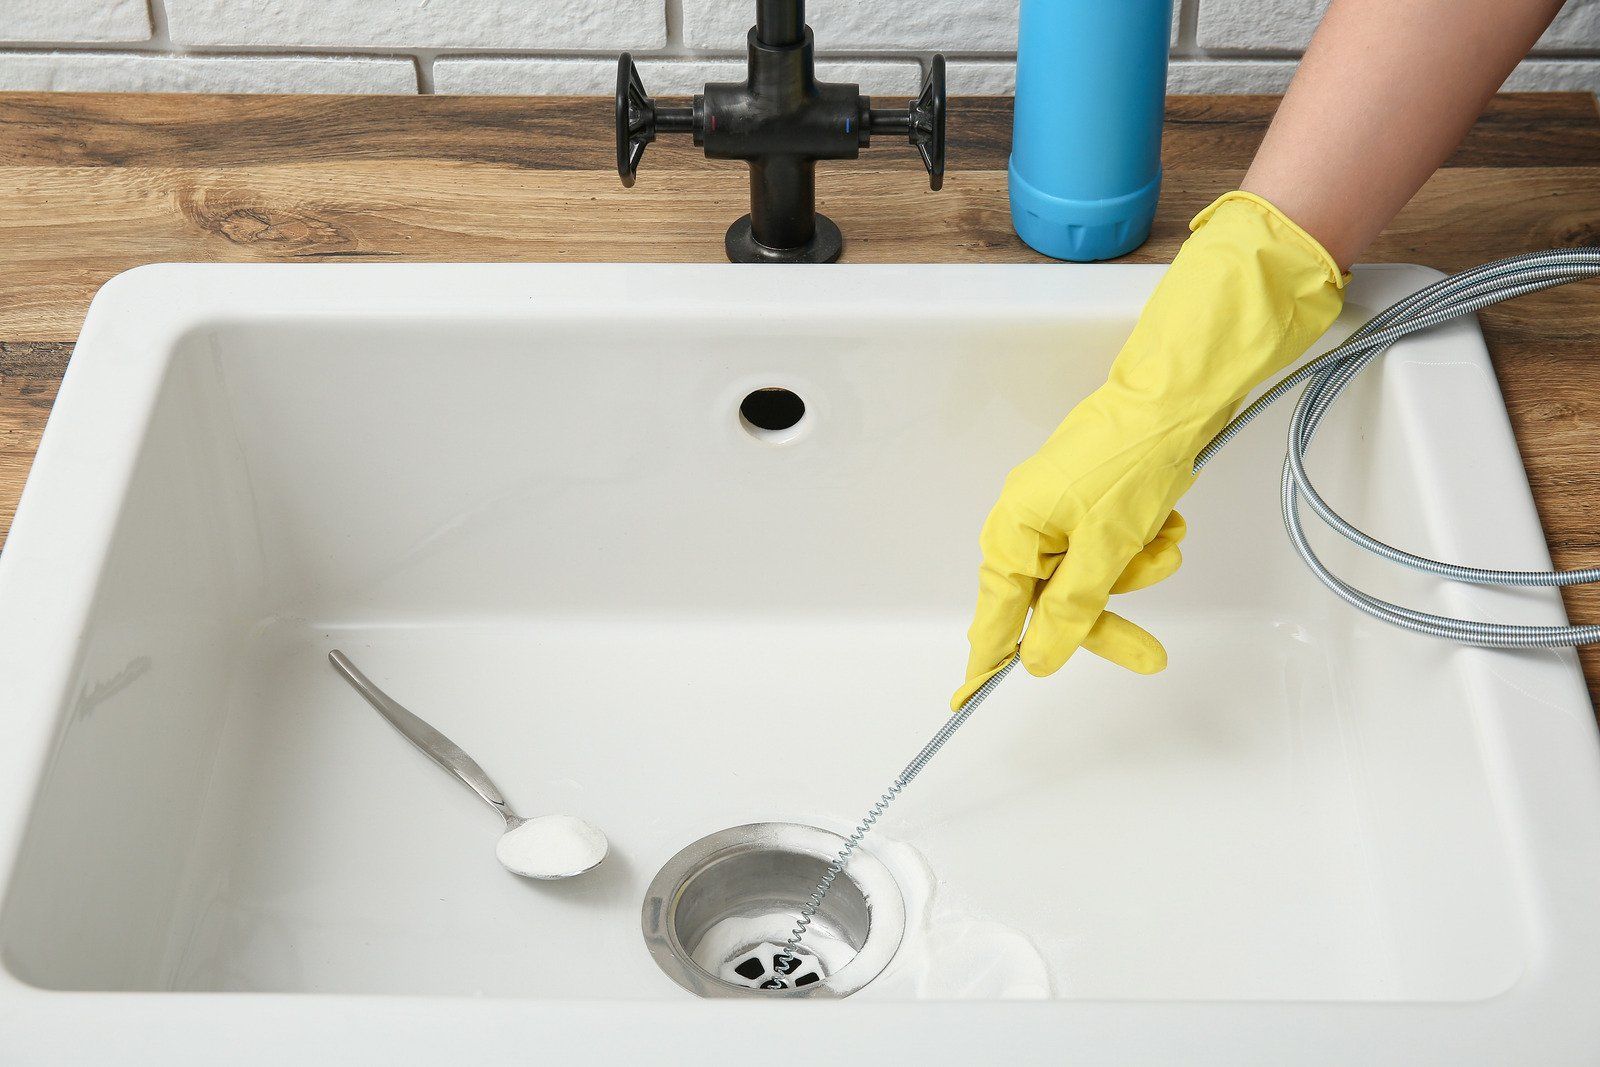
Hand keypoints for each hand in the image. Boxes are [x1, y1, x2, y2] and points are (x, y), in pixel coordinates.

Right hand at [954, 191, 1346, 707]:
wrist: (1174, 397)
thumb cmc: (1130, 462)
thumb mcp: (1104, 550)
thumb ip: (1070, 611)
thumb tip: (1038, 659)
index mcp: (1012, 534)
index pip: (993, 618)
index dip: (987, 662)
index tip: (963, 702)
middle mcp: (1027, 524)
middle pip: (1055, 602)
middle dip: (1110, 616)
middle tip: (1152, 656)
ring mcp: (1060, 509)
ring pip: (1093, 575)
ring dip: (1137, 567)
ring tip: (1166, 540)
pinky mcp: (1092, 498)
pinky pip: (1114, 545)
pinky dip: (1144, 540)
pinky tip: (1167, 520)